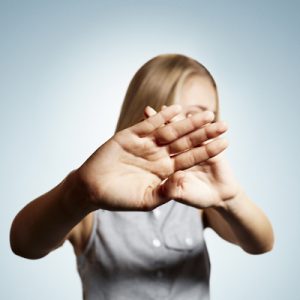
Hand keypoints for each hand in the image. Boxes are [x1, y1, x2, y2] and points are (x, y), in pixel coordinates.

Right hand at [76, 105, 227, 210]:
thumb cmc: (118, 198)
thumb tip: (184, 182)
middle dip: (204, 133)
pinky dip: (162, 116)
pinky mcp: (131, 135)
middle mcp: (158, 156)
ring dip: (188, 122)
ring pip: (171, 130)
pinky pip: (150, 124)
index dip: (208, 151)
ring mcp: (146, 144)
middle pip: (186, 142)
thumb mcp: (146, 199)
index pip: (191, 159)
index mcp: (164, 171)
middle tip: (224, 124)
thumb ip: (167, 191)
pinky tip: (177, 109)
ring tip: (206, 114)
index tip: (225, 143)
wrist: (92, 188)